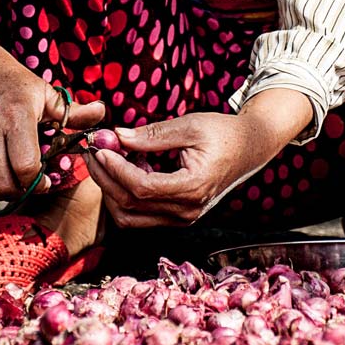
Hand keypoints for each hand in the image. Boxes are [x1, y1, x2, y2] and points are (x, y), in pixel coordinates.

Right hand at [0, 24, 105, 199]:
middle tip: (27, 184)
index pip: (26, 167)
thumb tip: (102, 114)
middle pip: (2, 183)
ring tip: (11, 178)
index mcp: (17, 114)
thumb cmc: (14, 83)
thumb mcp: (46, 93)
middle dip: (19, 191)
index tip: (45, 180)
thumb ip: (73, 112)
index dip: (38, 182)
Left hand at [85, 88, 312, 226]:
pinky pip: (142, 216)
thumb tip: (117, 136)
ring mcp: (183, 218)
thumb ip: (152, 135)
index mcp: (192, 188)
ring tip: (111, 159)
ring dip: (112, 190)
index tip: (101, 147)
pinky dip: (127, 196)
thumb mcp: (190, 126)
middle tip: (94, 151)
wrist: (250, 148)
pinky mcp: (179, 217)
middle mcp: (187, 211)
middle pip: (130, 205)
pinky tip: (130, 168)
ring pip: (131, 217)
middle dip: (105, 178)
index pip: (141, 187)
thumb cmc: (223, 133)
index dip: (115, 169)